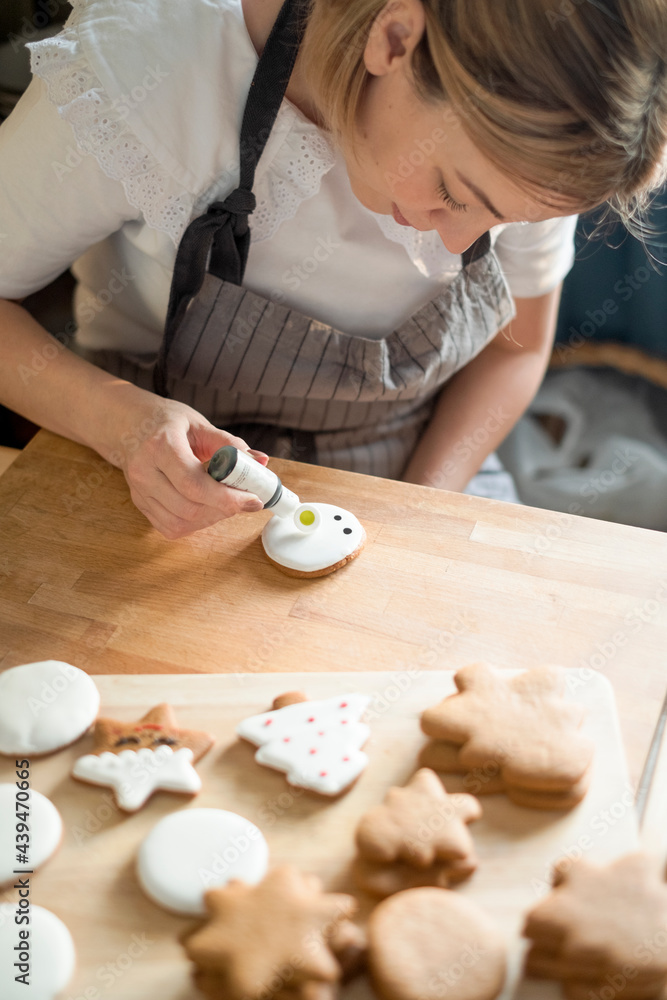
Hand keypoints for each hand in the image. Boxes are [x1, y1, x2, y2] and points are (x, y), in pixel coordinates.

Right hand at [113, 397, 268, 538]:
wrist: (128, 425)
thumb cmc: (166, 422)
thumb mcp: (199, 424)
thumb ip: (230, 444)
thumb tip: (260, 462)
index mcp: (160, 446)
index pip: (194, 484)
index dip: (227, 498)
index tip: (252, 499)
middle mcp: (145, 471)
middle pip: (189, 508)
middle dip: (224, 509)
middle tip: (243, 500)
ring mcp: (139, 491)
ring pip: (180, 522)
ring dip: (211, 518)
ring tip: (224, 502)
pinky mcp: (140, 504)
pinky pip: (170, 527)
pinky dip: (195, 523)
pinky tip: (205, 507)